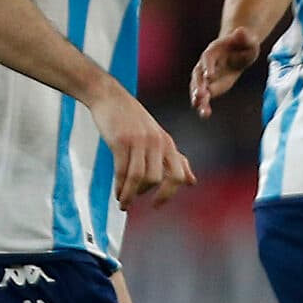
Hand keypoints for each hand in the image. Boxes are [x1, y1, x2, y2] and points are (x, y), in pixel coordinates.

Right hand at [87, 83, 194, 207]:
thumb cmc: (133, 120)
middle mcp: (157, 143)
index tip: (156, 205)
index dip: (169, 193)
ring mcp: (139, 141)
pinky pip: (123, 171)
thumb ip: (175, 160)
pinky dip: (120, 186)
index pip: (178, 175)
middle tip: (133, 200)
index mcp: (168, 143)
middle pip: (158, 179)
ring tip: (123, 202)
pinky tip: (117, 193)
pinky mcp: (121, 141)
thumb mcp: (159, 137)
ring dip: (130, 194)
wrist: (110, 97)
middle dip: (146, 193)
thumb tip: (192, 182)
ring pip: (140, 177)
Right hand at [189, 26, 261, 116]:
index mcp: (214, 50)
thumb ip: (245, 37)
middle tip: (200, 95)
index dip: (208, 65)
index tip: (209, 75)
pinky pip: (204, 95)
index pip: (208, 57)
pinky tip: (205, 114)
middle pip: (198, 74)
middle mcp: (205, 63)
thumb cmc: (244, 45)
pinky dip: (203, 104)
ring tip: (201, 109)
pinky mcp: (210, 86)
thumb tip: (242, 30)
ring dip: (198, 98)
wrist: (237, 50)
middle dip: (199, 85)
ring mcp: (205, 75)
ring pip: (198, 87)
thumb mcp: (248, 41)